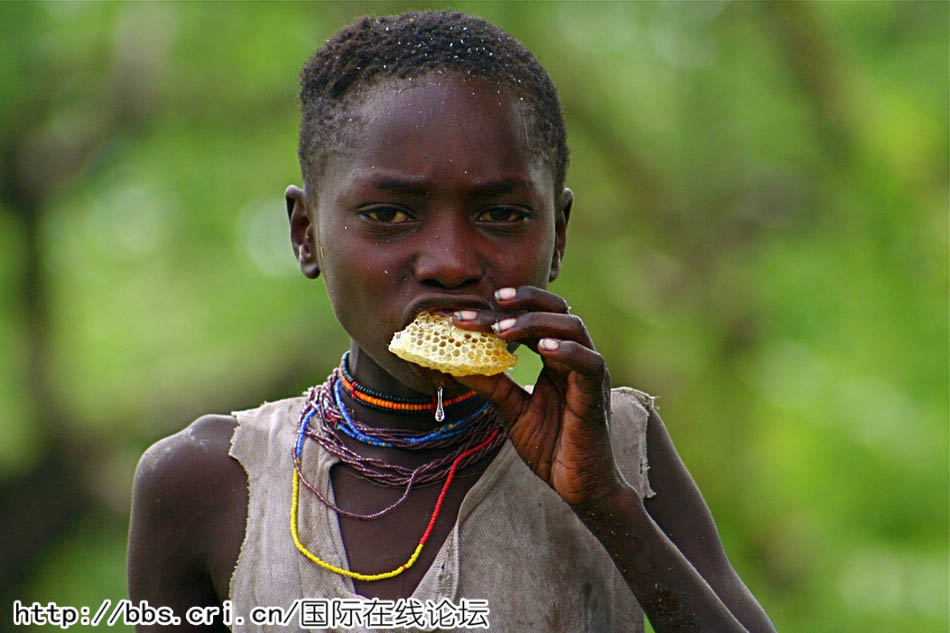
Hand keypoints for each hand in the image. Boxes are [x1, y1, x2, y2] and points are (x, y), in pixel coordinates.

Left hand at [452, 286, 623, 508]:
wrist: (579, 485)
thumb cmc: (550, 446)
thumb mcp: (511, 409)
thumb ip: (489, 384)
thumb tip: (450, 365)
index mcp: (554, 358)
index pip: (531, 319)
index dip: (502, 311)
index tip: (466, 312)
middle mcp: (574, 357)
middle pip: (555, 310)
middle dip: (523, 301)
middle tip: (490, 302)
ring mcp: (588, 372)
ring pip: (572, 326)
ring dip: (536, 322)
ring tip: (503, 329)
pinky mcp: (596, 393)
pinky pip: (588, 362)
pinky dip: (568, 350)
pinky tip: (543, 347)